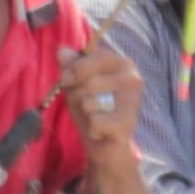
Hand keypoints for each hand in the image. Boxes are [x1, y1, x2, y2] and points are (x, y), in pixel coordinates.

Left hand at [60, 36, 140, 160]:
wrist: (105, 143)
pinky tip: (101, 130)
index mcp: (123, 64)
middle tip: (87, 107)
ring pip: (89, 102)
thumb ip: (70, 66)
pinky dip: (91, 128)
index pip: (96, 57)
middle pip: (89, 82)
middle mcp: (133, 79)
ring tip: (96, 117)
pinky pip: (94, 120)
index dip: (75, 69)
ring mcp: (133, 101)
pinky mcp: (129, 122)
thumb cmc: (92, 108)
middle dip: (77, 96)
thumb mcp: (77, 84)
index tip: (65, 80)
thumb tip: (62, 50)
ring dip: (84, 113)